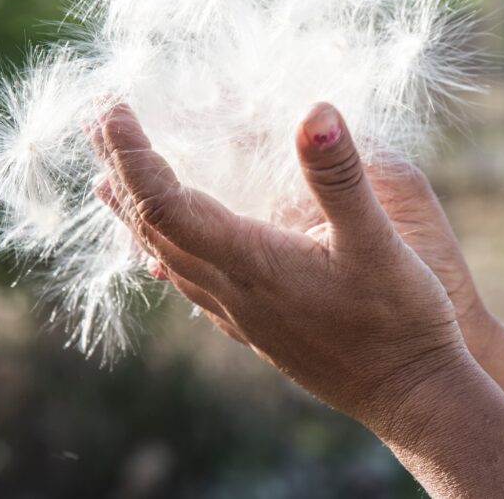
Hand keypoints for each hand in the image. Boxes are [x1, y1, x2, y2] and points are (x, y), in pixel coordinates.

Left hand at [91, 102, 472, 430]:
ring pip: (161, 256)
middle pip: (150, 224)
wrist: (410, 395)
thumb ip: (341, 176)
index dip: (131, 152)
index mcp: (249, 260)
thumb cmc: (400, 320)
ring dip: (130, 210)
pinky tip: (157, 252)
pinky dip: (158, 249)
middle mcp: (228, 289)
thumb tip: (314, 109)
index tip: (110, 107)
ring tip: (104, 180)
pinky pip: (184, 281)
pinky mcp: (251, 327)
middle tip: (93, 122)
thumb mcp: (378, 239)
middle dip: (118, 169)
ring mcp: (236, 313)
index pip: (165, 200)